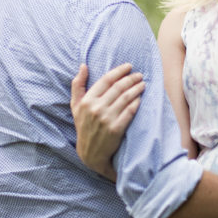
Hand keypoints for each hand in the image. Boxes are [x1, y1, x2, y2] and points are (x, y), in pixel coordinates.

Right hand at [70, 63, 144, 181]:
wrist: (90, 152)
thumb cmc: (84, 126)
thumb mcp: (76, 106)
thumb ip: (78, 85)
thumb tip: (83, 65)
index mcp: (86, 101)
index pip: (106, 80)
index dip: (119, 71)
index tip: (129, 66)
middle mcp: (96, 109)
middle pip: (118, 88)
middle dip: (131, 79)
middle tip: (139, 75)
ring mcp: (106, 119)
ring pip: (125, 98)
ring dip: (136, 89)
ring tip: (142, 84)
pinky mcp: (116, 129)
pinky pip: (130, 112)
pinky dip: (136, 103)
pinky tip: (140, 98)